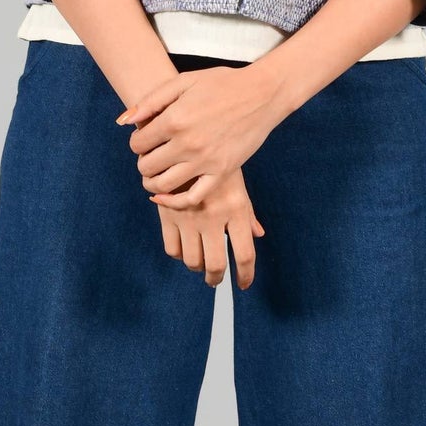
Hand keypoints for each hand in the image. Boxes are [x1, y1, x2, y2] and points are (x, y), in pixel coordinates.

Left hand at [115, 64, 279, 207]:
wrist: (262, 93)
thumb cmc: (222, 83)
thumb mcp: (183, 81)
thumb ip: (150, 101)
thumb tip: (123, 122)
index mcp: (175, 119)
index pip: (137, 144)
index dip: (136, 142)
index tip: (145, 139)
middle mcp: (187, 143)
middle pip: (147, 166)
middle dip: (143, 162)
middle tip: (151, 155)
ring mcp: (205, 161)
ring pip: (163, 186)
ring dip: (152, 183)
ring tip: (156, 174)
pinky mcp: (222, 173)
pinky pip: (192, 198)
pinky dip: (174, 202)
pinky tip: (165, 196)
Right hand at [152, 166, 264, 287]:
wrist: (184, 141)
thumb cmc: (216, 163)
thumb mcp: (237, 185)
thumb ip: (247, 212)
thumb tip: (257, 235)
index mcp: (235, 210)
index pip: (245, 254)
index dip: (245, 275)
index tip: (243, 284)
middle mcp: (213, 217)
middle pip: (216, 265)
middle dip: (216, 279)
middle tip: (215, 279)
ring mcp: (189, 217)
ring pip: (192, 260)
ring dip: (197, 267)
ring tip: (200, 263)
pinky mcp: (168, 215)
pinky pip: (172, 249)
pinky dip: (179, 255)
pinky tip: (184, 248)